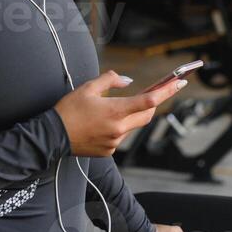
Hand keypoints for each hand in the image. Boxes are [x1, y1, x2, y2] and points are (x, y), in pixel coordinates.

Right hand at [54, 69, 186, 156]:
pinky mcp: (109, 151)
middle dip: (153, 103)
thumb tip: (127, 81)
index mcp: (115, 111)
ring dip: (130, 116)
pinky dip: (118, 127)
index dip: (166, 91)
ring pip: (132, 126)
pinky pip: (120, 136)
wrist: (52, 136)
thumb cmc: (69, 110)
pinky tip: (101, 124)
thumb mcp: (88, 87)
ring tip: (110, 109)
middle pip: (147, 115)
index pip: (149, 101)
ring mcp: (115, 142)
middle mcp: (119, 128)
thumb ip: (110, 80)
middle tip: (157, 92)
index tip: (178, 83)